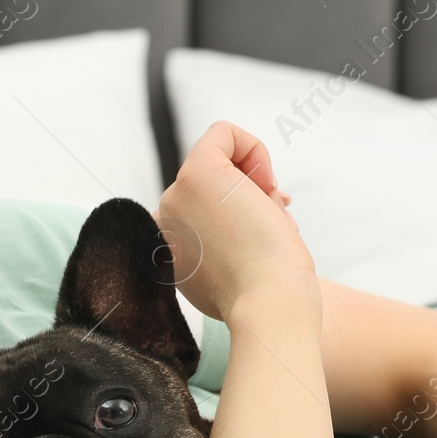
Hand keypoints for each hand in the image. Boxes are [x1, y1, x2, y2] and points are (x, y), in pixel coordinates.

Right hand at [153, 120, 314, 323]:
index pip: (205, 210)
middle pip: (213, 183)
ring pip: (219, 160)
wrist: (268, 304)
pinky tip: (266, 184)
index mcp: (169, 248)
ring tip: (272, 216)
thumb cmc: (265, 294)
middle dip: (250, 194)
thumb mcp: (231, 272)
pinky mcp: (198, 173)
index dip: (240, 213)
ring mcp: (176, 197)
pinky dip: (252, 147)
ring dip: (254, 181)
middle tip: (271, 224)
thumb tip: (251, 207)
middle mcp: (164, 221)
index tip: (261, 234)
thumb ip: (221, 245)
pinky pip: (223, 133)